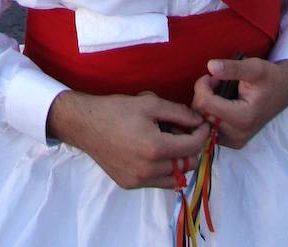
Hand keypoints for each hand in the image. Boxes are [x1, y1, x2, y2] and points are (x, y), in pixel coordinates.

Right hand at [45, 91, 209, 189]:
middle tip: (183, 131)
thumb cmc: (117, 110)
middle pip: (188, 164)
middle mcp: (149, 170)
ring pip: (175, 178)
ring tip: (170, 143)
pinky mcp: (130, 184)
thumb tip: (199, 121)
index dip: (202, 133)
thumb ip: (179, 112)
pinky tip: (153, 152)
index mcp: (155, 148)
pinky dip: (163, 169)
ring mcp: (139, 180)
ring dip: (179, 161)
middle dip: (191, 147)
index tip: (201, 124)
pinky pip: (157, 181)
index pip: (193, 146)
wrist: (85, 124)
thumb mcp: (150, 103)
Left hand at [191, 58, 287, 148]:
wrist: (285, 90)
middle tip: (216, 82)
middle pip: (201, 115)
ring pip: (202, 123)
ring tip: (218, 92)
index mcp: (243, 118)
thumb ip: (232, 68)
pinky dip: (208, 114)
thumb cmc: (271, 77)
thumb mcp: (255, 67)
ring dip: (204, 104)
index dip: (203, 85)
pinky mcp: (233, 142)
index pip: (205, 104)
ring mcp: (235, 141)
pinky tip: (218, 103)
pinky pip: (209, 128)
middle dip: (203, 95)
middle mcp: (238, 135)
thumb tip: (211, 65)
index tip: (213, 76)